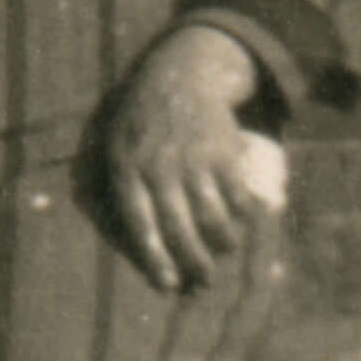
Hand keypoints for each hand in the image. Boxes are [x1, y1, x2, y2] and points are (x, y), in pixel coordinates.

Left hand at [108, 26, 277, 292]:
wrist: (180, 76)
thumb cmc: (143, 123)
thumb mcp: (117, 146)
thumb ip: (124, 187)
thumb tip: (143, 241)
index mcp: (126, 167)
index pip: (139, 222)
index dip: (155, 257)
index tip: (169, 285)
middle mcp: (158, 165)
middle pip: (180, 227)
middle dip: (196, 261)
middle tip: (206, 280)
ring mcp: (192, 158)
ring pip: (213, 218)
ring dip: (224, 242)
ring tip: (225, 247)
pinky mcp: (223, 152)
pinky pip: (237, 197)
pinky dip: (244, 214)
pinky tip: (244, 218)